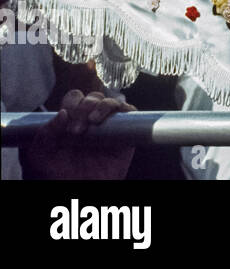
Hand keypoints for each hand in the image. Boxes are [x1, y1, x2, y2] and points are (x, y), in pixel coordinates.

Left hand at [21, 90, 135, 179]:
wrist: (77, 193)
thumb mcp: (39, 156)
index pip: (74, 98)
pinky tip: (109, 120)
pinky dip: (123, 109)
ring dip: (102, 105)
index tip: (66, 119)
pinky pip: (130, 113)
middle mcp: (90, 122)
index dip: (72, 103)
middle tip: (76, 130)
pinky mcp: (125, 135)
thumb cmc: (56, 177)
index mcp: (70, 122)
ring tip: (93, 121)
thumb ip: (45, 134)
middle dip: (84, 107)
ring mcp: (109, 127)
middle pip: (93, 97)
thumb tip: (62, 114)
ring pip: (112, 101)